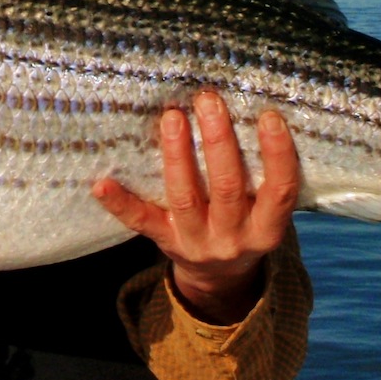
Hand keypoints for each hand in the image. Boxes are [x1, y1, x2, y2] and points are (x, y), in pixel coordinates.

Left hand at [93, 90, 300, 324]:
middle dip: (218, 141)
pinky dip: (120, 203)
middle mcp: (234, 238)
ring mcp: (196, 242)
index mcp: (267, 229)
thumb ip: (265, 175)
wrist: (220, 279)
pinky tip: (101, 183)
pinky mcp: (164, 241)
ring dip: (177, 155)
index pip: (279, 191)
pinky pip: (140, 221)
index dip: (277, 155)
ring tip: (172, 117)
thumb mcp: (265, 211)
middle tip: (209, 101)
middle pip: (227, 188)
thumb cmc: (246, 223)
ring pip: (185, 197)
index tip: (268, 117)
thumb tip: (254, 109)